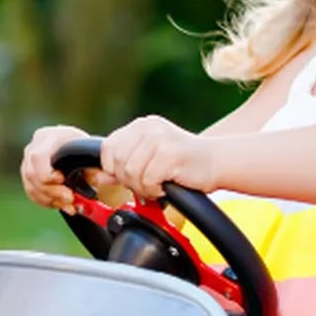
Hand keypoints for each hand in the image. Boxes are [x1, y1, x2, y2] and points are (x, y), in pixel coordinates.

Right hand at [20, 124, 94, 211]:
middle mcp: (34, 147)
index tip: (63, 180)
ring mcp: (28, 162)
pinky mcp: (28, 176)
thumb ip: (95, 165)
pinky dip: (47, 201)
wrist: (78, 150)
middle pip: (32, 174)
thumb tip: (96, 179)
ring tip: (70, 204)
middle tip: (70, 198)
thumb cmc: (85, 150)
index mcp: (50, 137)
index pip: (38, 157)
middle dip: (52, 191)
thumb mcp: (92, 153)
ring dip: (51, 199)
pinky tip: (61, 204)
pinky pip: (32, 193)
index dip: (48, 173)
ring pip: (32, 186)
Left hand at [100, 115, 217, 201]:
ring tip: (158, 186)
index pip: (108, 148)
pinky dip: (155, 190)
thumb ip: (123, 167)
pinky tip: (166, 186)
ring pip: (131, 172)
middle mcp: (148, 127)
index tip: (129, 178)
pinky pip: (148, 180)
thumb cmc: (183, 163)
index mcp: (141, 125)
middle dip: (129, 180)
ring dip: (143, 187)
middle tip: (147, 184)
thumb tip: (98, 177)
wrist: (217, 163)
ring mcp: (159, 139)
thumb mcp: (149, 161)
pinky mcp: (170, 153)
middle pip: (117, 162)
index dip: (113, 169)